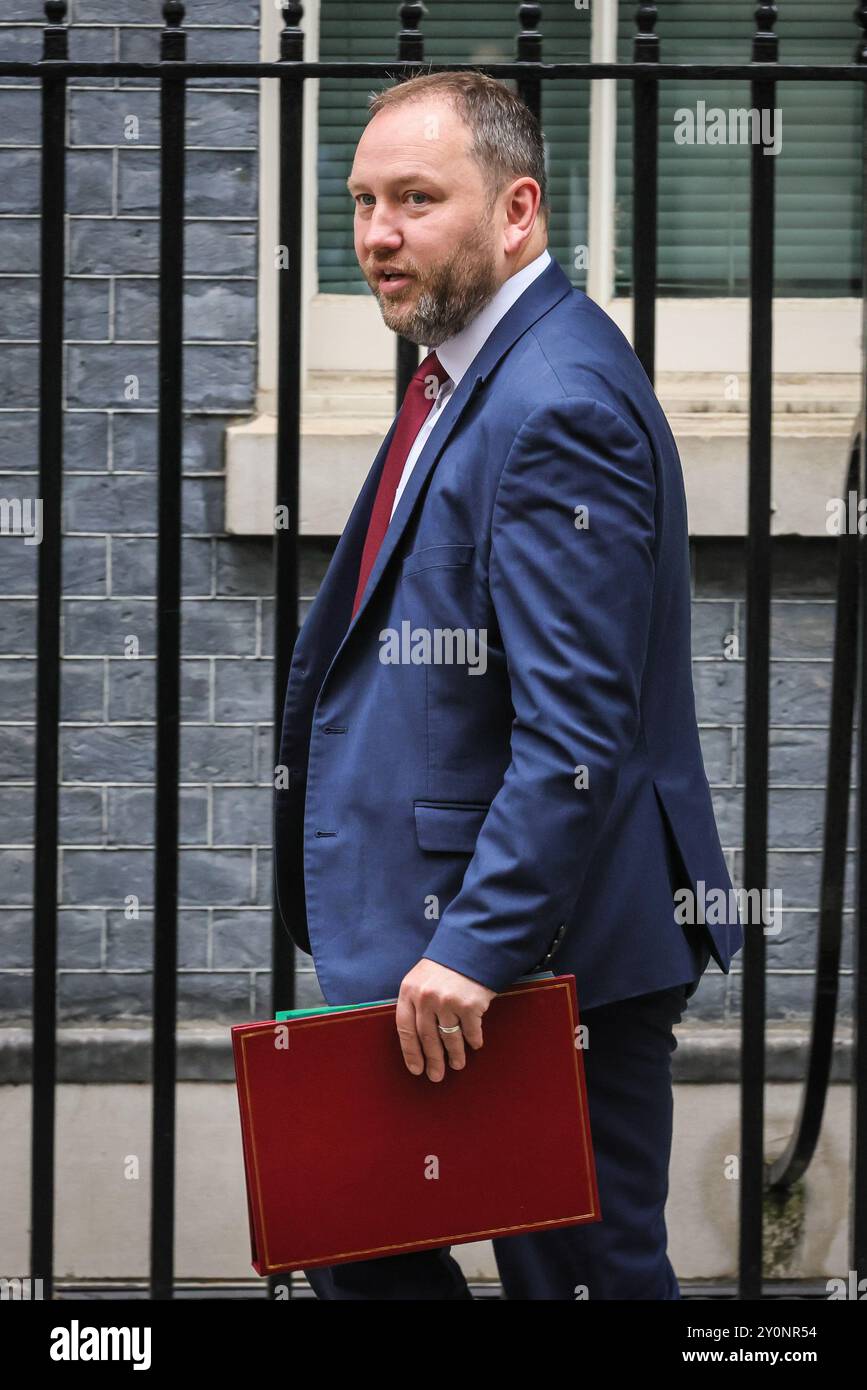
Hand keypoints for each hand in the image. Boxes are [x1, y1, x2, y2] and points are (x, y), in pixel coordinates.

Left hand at [396, 958, 496, 1081]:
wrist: (473, 946)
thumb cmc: (446, 965)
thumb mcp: (422, 978)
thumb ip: (416, 1002)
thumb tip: (417, 1039)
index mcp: (409, 991)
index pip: (404, 1028)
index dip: (410, 1052)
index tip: (416, 1069)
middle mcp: (426, 998)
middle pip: (427, 1038)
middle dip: (433, 1060)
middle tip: (436, 1076)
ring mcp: (448, 1002)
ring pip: (449, 1038)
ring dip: (454, 1055)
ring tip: (457, 1065)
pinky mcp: (469, 1005)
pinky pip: (470, 1031)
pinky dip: (473, 1040)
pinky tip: (475, 1046)